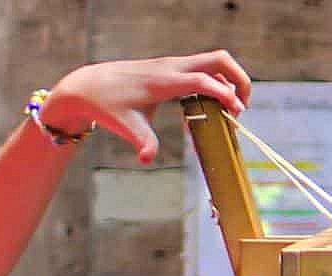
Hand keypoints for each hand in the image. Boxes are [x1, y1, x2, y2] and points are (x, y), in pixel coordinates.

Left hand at [44, 50, 253, 164]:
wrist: (89, 86)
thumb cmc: (108, 106)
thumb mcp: (125, 126)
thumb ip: (142, 141)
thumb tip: (147, 158)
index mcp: (163, 80)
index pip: (203, 79)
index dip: (224, 94)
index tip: (236, 113)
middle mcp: (172, 67)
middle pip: (219, 59)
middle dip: (239, 80)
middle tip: (242, 107)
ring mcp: (173, 65)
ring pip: (214, 61)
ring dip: (230, 81)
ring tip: (230, 110)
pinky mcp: (172, 68)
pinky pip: (203, 69)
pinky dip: (216, 83)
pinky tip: (210, 106)